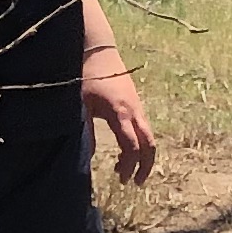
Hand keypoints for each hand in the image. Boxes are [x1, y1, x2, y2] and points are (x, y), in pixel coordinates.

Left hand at [81, 49, 156, 183]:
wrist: (98, 49)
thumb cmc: (86, 75)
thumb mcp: (81, 105)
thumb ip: (86, 131)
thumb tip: (89, 156)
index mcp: (120, 112)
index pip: (132, 146)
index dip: (129, 166)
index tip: (121, 179)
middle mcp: (134, 111)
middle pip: (149, 144)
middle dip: (145, 166)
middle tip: (135, 182)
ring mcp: (138, 106)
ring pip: (149, 137)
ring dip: (143, 156)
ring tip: (128, 171)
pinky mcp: (136, 103)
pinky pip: (144, 128)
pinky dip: (140, 144)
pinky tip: (126, 151)